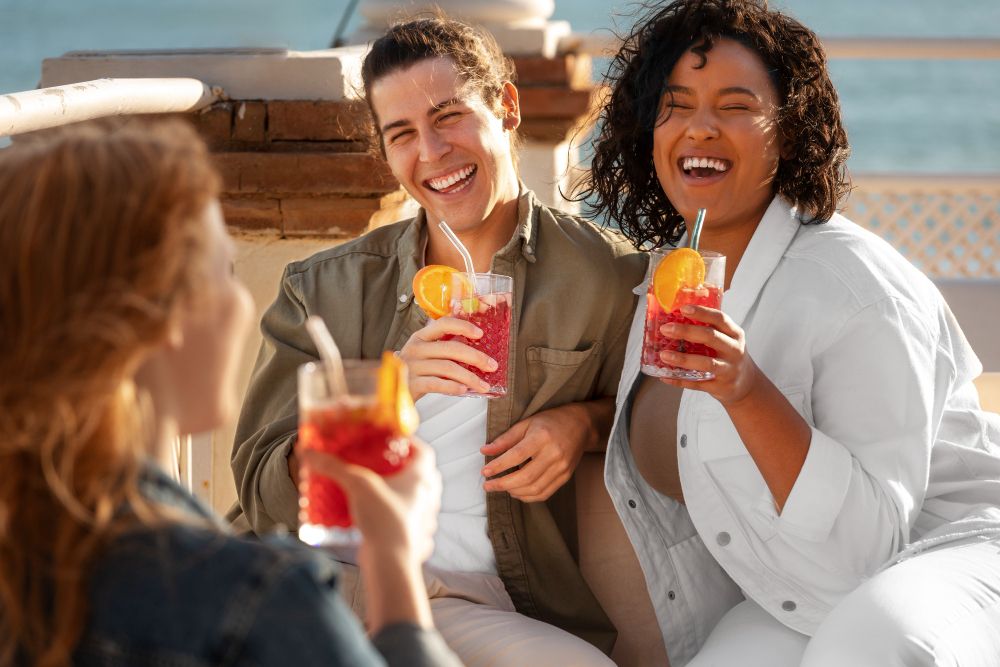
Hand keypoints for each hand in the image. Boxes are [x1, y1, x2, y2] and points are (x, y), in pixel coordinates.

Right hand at [297, 440, 440, 563]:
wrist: (390, 563)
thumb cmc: (383, 520)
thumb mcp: (357, 485)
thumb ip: (334, 467)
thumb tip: (309, 452)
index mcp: (421, 479)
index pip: (425, 452)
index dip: (412, 444)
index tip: (397, 441)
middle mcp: (428, 499)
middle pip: (425, 477)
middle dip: (408, 470)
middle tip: (390, 467)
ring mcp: (424, 521)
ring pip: (421, 501)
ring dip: (407, 495)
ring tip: (385, 493)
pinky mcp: (415, 539)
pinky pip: (412, 523)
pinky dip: (401, 518)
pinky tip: (384, 519)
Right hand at [398, 317, 497, 399]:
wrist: (392, 392)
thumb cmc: (415, 373)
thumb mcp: (426, 356)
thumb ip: (445, 350)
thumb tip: (479, 352)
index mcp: (420, 337)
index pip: (443, 324)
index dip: (463, 326)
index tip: (480, 334)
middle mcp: (415, 349)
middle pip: (451, 348)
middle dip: (475, 357)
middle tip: (491, 366)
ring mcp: (411, 366)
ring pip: (447, 368)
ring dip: (470, 377)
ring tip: (483, 385)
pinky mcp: (411, 384)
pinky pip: (436, 384)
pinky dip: (453, 387)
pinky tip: (464, 390)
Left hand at [480, 404, 594, 501]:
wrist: (580, 425)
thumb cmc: (550, 422)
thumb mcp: (526, 423)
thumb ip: (505, 439)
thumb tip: (484, 451)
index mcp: (542, 437)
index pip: (517, 456)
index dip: (499, 466)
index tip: (485, 472)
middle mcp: (554, 454)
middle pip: (525, 477)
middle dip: (503, 484)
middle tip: (488, 485)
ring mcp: (561, 468)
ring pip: (534, 489)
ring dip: (514, 491)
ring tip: (501, 487)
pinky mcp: (565, 477)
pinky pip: (544, 493)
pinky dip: (527, 496)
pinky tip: (516, 491)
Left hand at [657, 304, 760, 404]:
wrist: (747, 384)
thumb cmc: (729, 355)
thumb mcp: (727, 339)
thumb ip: (709, 329)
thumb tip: (675, 319)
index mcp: (734, 334)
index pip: (720, 319)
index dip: (702, 312)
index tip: (683, 309)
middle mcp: (734, 350)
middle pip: (711, 337)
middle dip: (686, 331)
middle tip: (665, 329)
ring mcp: (728, 370)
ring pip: (706, 363)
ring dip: (683, 359)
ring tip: (663, 355)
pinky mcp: (720, 387)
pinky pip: (697, 383)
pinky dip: (679, 381)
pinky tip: (665, 376)